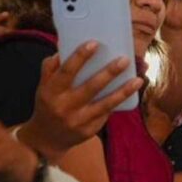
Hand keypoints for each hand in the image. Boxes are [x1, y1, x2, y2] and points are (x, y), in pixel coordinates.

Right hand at [16, 42, 143, 162]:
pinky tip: (131, 92)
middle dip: (109, 73)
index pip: (66, 71)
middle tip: (124, 59)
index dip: (80, 57)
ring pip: (105, 104)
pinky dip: (119, 102)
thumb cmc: (48, 105)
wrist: (47, 138)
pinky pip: (106, 113)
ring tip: (138, 80)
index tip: (95, 43)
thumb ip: (51, 69)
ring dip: (124, 91)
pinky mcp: (90, 130)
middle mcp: (65, 107)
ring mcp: (78, 121)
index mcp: (51, 92)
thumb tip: (63, 48)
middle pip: (91, 87)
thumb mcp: (43, 87)